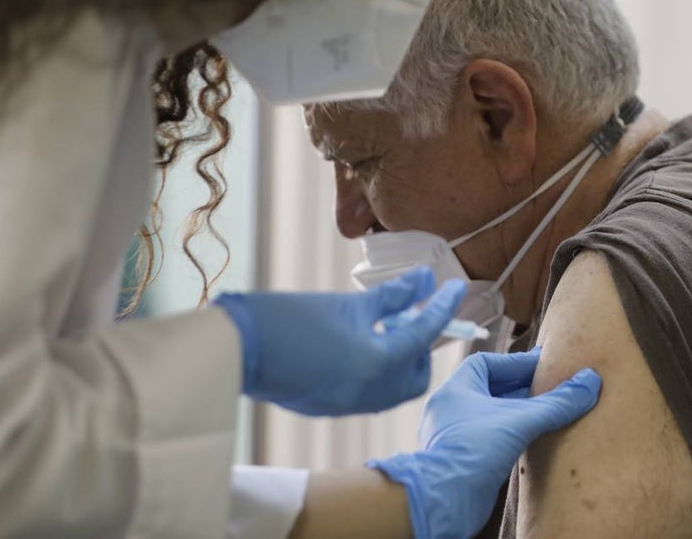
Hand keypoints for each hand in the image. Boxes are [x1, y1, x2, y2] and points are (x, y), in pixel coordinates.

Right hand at [214, 268, 465, 415]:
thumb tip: (422, 281)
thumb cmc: (287, 319)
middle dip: (421, 346)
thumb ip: (390, 297)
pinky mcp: (331, 409)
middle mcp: (369, 393)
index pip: (424, 333)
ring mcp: (349, 406)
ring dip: (399, 359)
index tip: (455, 289)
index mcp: (375, 363)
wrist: (236, 349)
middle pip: (417, 375)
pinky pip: (371, 394)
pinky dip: (377, 371)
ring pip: (395, 388)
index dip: (443, 307)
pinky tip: (362, 346)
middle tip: (409, 315)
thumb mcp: (345, 304)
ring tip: (384, 327)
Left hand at [370, 349, 601, 538]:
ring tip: (545, 412)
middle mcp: (451, 409)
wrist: (444, 501)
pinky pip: (488, 438)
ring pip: (489, 415)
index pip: (486, 363)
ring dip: (515, 412)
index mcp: (456, 389)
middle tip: (550, 387)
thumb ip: (556, 403)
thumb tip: (589, 382)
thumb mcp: (520, 421)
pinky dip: (508, 435)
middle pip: (490, 388)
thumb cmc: (471, 452)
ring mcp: (453, 435)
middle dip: (520, 387)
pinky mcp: (461, 460)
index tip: (543, 364)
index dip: (516, 362)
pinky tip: (530, 440)